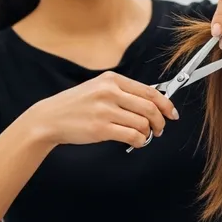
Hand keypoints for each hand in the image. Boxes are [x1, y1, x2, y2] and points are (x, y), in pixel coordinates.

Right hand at [30, 72, 179, 148]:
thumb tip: (152, 102)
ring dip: (148, 133)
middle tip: (159, 129)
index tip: (172, 113)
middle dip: (160, 121)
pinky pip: (132, 136)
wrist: (49, 118)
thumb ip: (123, 92)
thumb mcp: (98, 88)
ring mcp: (105, 110)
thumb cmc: (75, 105)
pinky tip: (136, 142)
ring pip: (142, 123)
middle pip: (150, 107)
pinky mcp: (101, 128)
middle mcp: (109, 92)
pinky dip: (140, 141)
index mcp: (111, 79)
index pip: (149, 91)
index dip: (166, 104)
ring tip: (144, 136)